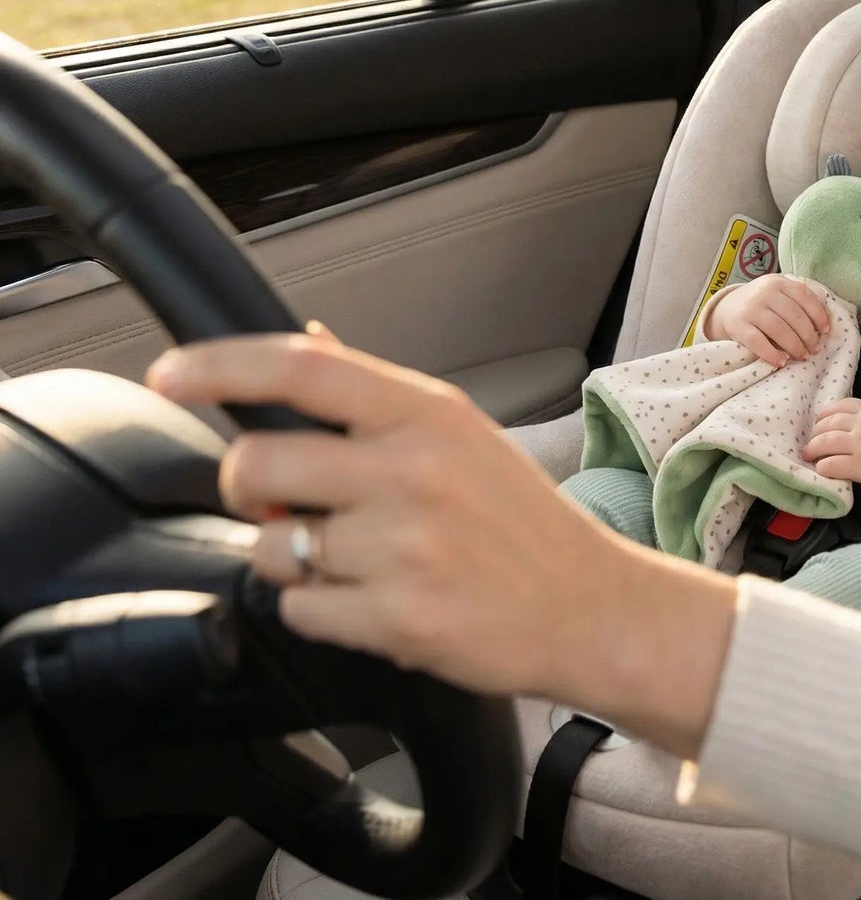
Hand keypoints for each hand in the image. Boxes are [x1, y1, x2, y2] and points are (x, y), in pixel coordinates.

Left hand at [145, 334, 734, 756]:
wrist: (589, 606)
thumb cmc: (519, 519)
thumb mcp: (460, 433)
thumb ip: (374, 394)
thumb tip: (307, 342)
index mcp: (429, 414)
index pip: (305, 368)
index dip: (222, 365)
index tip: (169, 372)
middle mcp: (416, 471)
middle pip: (261, 462)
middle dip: (245, 486)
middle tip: (276, 498)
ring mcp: (408, 547)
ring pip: (273, 548)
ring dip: (290, 556)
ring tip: (350, 558)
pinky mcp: (401, 619)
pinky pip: (302, 611)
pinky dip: (320, 609)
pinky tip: (374, 598)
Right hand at [702, 274, 830, 365]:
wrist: (726, 309)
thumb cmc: (762, 304)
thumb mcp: (779, 294)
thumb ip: (799, 301)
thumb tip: (825, 321)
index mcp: (778, 282)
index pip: (804, 296)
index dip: (818, 315)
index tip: (825, 332)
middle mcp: (764, 292)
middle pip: (794, 316)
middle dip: (808, 336)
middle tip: (814, 349)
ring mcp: (750, 309)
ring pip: (779, 329)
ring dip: (794, 346)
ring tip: (801, 356)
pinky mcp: (738, 326)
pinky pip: (759, 342)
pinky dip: (773, 354)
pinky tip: (781, 361)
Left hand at [803, 399, 860, 501]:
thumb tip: (857, 425)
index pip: (841, 405)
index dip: (826, 414)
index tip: (820, 422)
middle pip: (828, 423)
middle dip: (816, 433)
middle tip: (812, 442)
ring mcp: (859, 445)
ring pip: (824, 442)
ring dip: (813, 449)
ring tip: (809, 455)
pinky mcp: (859, 466)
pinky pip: (831, 464)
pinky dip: (823, 467)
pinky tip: (822, 470)